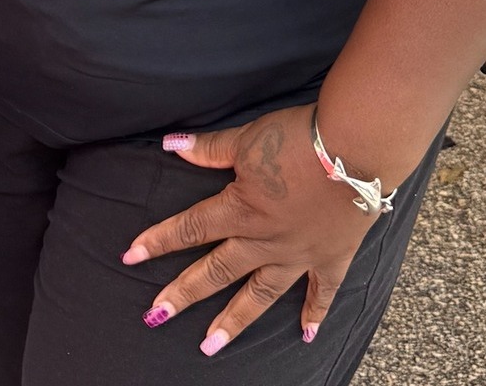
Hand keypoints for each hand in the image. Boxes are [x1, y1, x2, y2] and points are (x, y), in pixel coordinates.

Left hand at [122, 104, 373, 355]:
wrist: (355, 151)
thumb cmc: (298, 139)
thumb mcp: (247, 138)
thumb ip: (210, 148)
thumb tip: (171, 145)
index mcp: (240, 211)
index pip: (190, 228)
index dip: (158, 240)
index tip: (130, 256)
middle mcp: (264, 241)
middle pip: (216, 271)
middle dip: (183, 294)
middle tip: (155, 317)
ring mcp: (297, 256)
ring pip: (258, 296)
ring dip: (233, 321)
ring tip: (210, 346)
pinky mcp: (331, 259)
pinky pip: (321, 294)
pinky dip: (314, 315)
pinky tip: (307, 337)